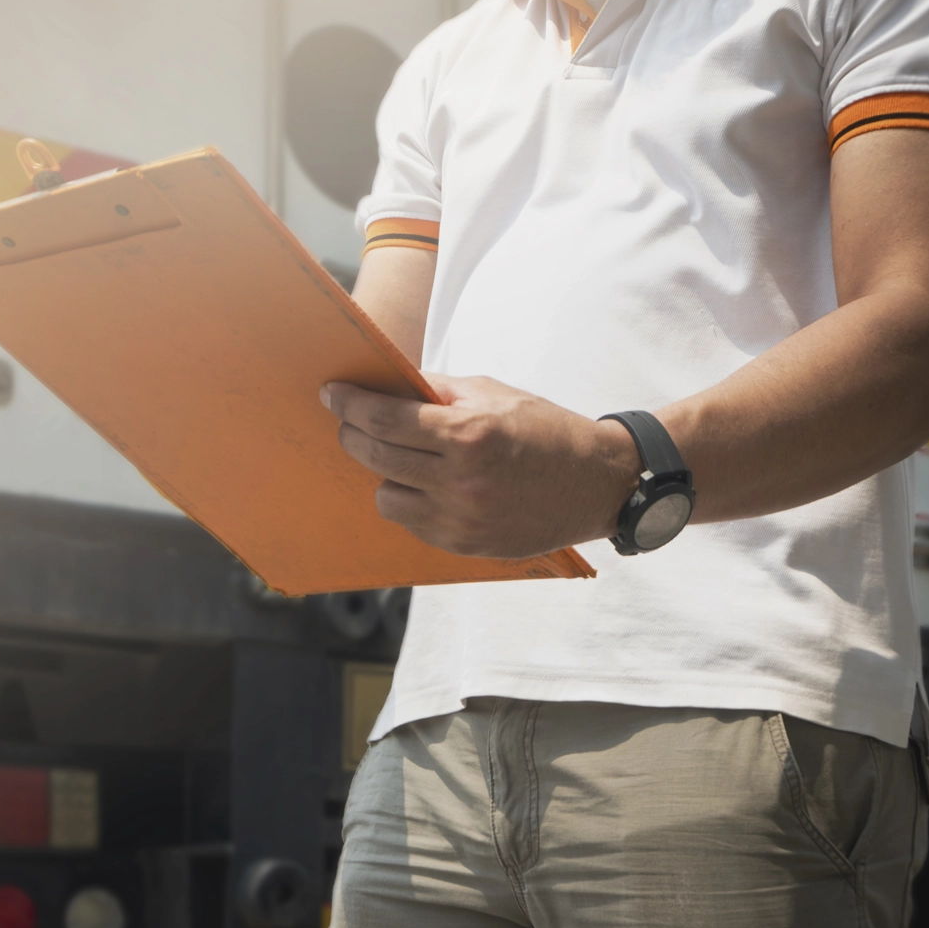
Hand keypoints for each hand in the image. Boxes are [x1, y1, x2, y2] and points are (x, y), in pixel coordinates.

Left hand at [322, 374, 640, 558]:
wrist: (597, 483)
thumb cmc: (544, 429)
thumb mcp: (492, 393)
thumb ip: (435, 390)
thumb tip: (384, 382)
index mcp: (470, 434)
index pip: (385, 419)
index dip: (350, 404)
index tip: (331, 394)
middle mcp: (462, 481)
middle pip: (376, 457)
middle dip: (353, 434)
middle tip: (349, 421)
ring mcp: (462, 519)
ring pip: (386, 497)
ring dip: (385, 474)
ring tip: (403, 457)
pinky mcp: (465, 545)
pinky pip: (411, 522)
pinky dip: (410, 500)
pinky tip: (426, 484)